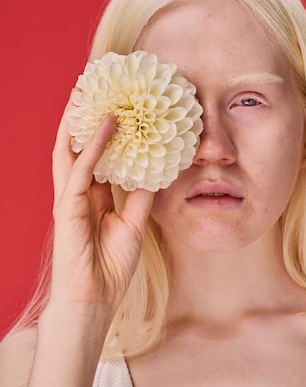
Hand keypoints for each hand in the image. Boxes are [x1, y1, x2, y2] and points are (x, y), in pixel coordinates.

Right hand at [49, 94, 153, 323]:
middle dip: (86, 118)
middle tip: (98, 87)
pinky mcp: (68, 205)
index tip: (121, 108)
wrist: (94, 299)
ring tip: (88, 90)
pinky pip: (81, 167)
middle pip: (80, 146)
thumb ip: (140, 196)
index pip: (99, 157)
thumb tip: (155, 171)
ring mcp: (70, 197)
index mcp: (93, 198)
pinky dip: (95, 144)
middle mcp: (79, 192)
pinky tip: (108, 123)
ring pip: (72, 149)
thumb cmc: (110, 267)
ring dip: (79, 120)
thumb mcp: (134, 224)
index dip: (107, 133)